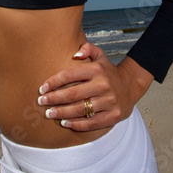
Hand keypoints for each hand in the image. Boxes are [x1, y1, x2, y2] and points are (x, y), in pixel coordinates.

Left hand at [37, 42, 153, 131]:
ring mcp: (109, 101)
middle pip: (73, 94)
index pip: (70, 74)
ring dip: (62, 113)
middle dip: (54, 99)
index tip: (43, 88)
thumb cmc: (108, 71)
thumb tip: (75, 54)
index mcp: (98, 69)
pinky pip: (91, 123)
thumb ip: (88, 49)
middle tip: (41, 102)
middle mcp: (104, 85)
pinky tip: (65, 122)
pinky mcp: (113, 116)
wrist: (131, 86)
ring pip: (80, 110)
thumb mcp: (100, 55)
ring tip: (49, 113)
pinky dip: (76, 124)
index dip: (54, 81)